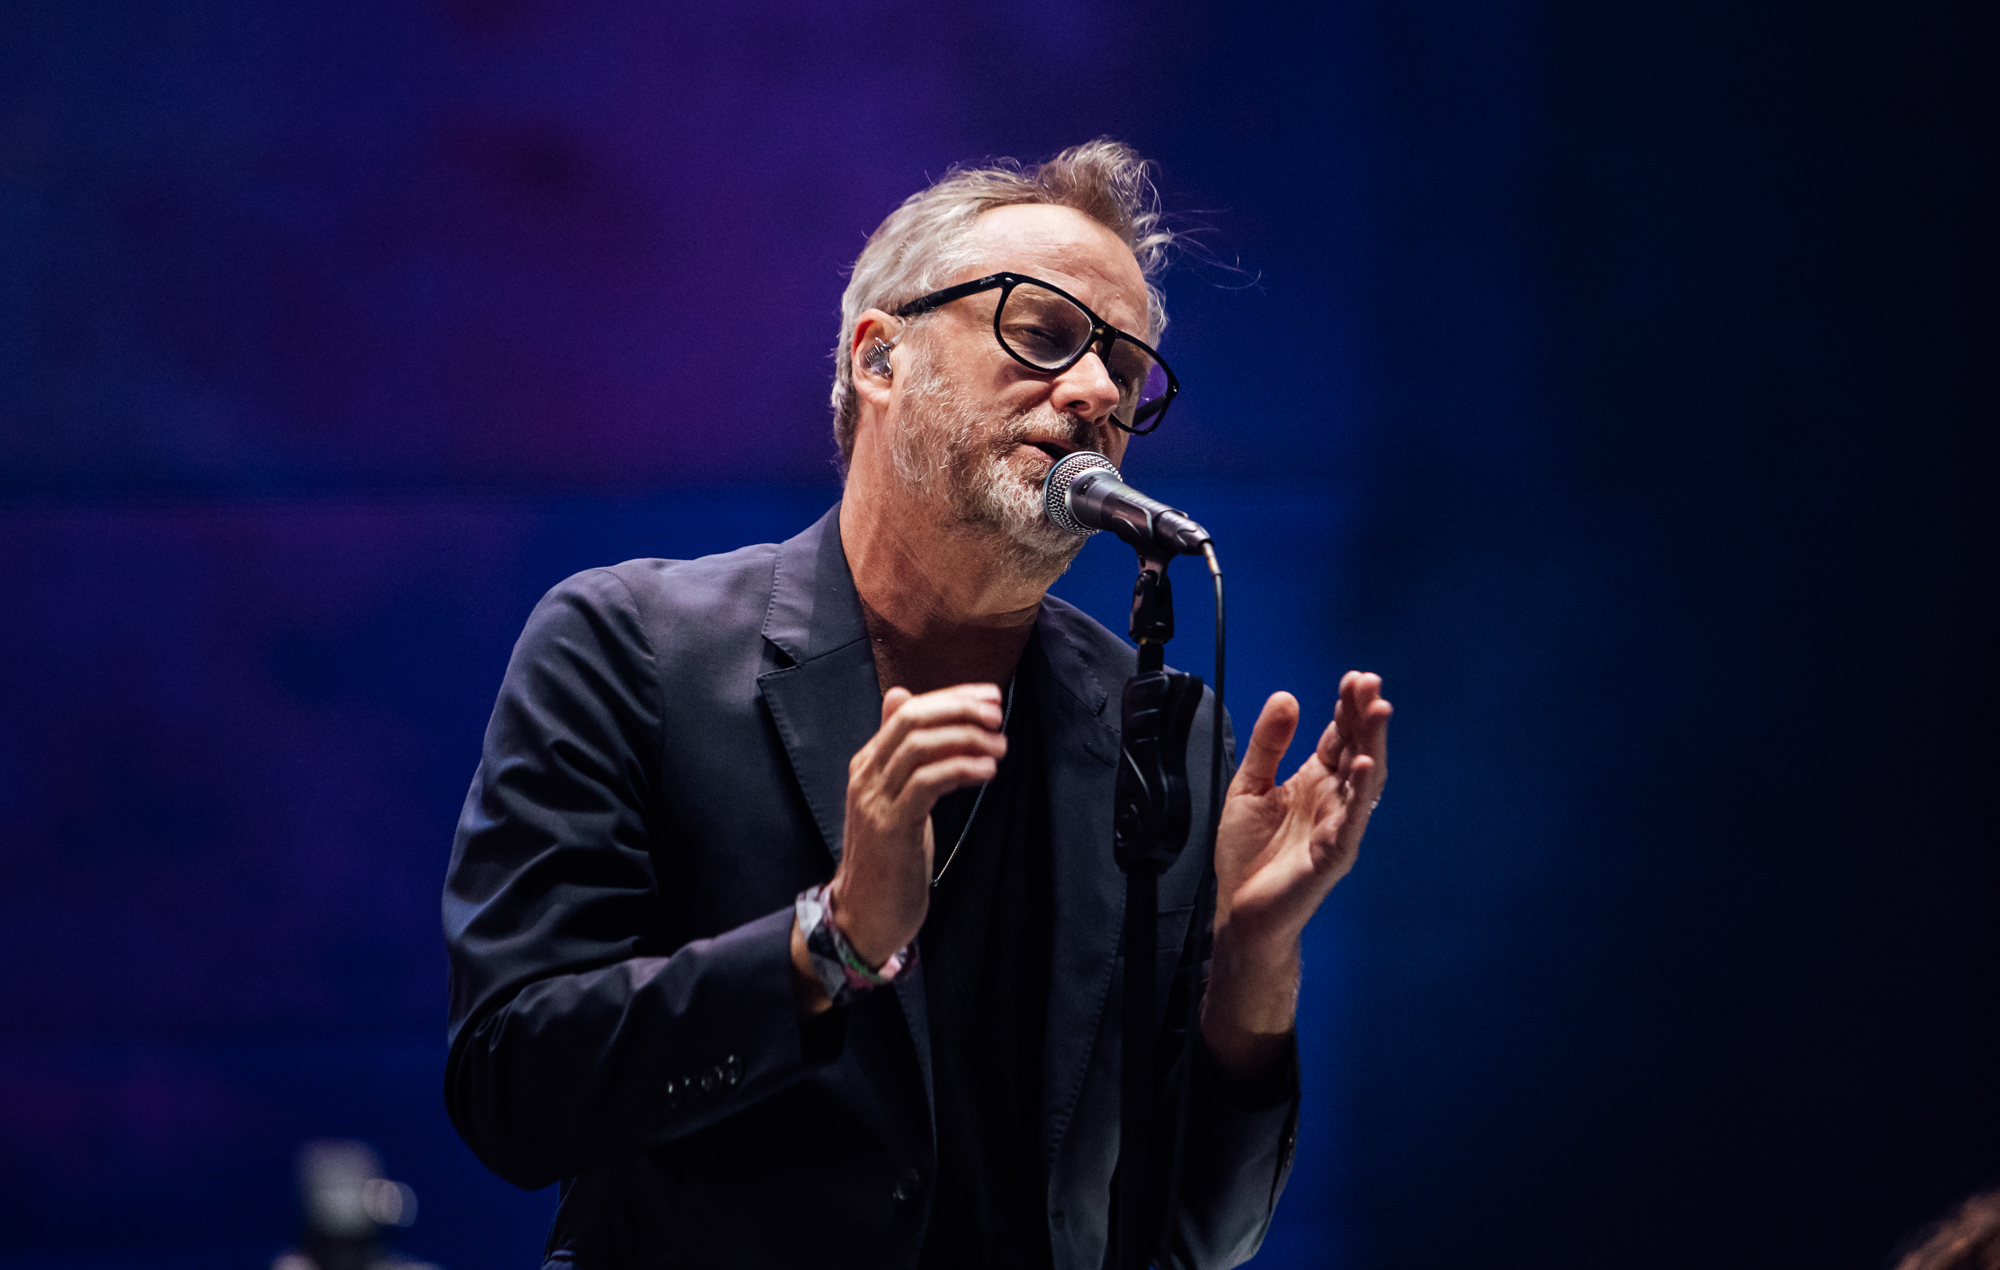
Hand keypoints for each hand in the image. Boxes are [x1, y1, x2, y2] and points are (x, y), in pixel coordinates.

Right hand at [806, 684, 1007, 978]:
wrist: (864, 915)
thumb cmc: (889, 857)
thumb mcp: (895, 796)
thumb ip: (900, 751)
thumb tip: (901, 695)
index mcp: (867, 763)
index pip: (908, 710)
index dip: (952, 697)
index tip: (990, 697)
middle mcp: (866, 775)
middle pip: (911, 719)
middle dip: (959, 708)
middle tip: (997, 714)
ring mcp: (875, 800)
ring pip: (919, 746)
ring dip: (966, 738)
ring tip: (1000, 746)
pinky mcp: (891, 827)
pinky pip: (927, 783)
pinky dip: (960, 769)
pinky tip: (987, 772)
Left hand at [1202, 672, 1390, 1068]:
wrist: (1240, 911)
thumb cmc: (1248, 855)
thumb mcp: (1249, 786)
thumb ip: (1267, 744)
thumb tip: (1286, 697)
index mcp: (1314, 782)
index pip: (1338, 737)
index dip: (1347, 708)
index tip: (1353, 678)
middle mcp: (1332, 801)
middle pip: (1357, 750)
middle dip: (1365, 717)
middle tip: (1371, 684)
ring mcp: (1338, 827)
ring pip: (1364, 780)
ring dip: (1374, 745)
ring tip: (1378, 712)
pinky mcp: (1334, 854)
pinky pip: (1353, 820)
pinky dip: (1361, 793)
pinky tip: (1365, 766)